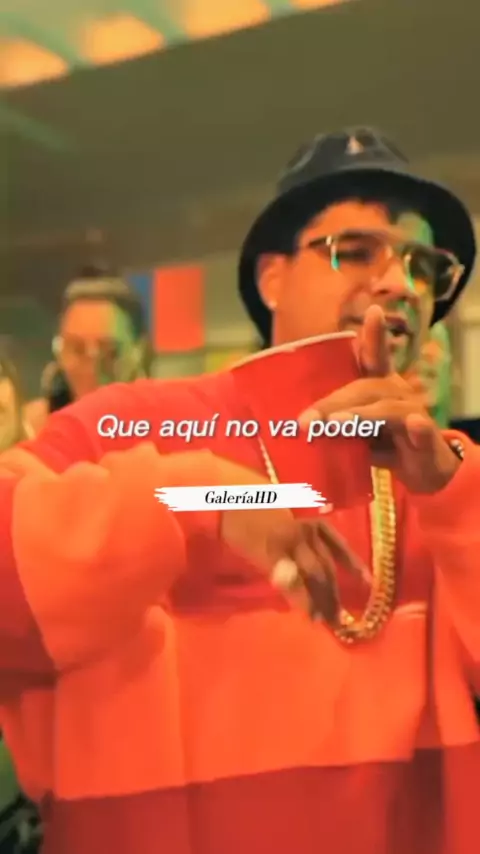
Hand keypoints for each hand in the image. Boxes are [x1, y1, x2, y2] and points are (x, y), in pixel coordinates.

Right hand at [207, 457, 368, 622]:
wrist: (225, 501)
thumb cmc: (250, 508)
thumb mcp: (282, 518)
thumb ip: (298, 538)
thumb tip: (314, 564)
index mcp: (308, 522)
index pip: (337, 545)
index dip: (353, 565)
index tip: (368, 582)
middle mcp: (304, 532)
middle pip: (327, 567)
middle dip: (334, 593)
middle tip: (338, 617)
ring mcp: (289, 544)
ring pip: (316, 576)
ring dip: (322, 600)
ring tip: (324, 620)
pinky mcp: (272, 555)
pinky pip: (293, 582)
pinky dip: (303, 600)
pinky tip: (308, 614)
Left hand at [299, 306, 458, 493]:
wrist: (424, 472)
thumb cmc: (385, 444)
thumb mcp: (357, 433)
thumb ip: (335, 425)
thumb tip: (300, 424)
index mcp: (380, 386)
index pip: (375, 356)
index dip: (375, 334)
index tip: (374, 310)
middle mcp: (397, 392)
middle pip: (364, 388)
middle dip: (332, 403)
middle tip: (306, 420)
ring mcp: (413, 414)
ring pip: (385, 409)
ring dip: (359, 416)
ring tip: (335, 424)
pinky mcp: (426, 439)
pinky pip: (420, 430)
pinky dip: (417, 428)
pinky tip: (414, 424)